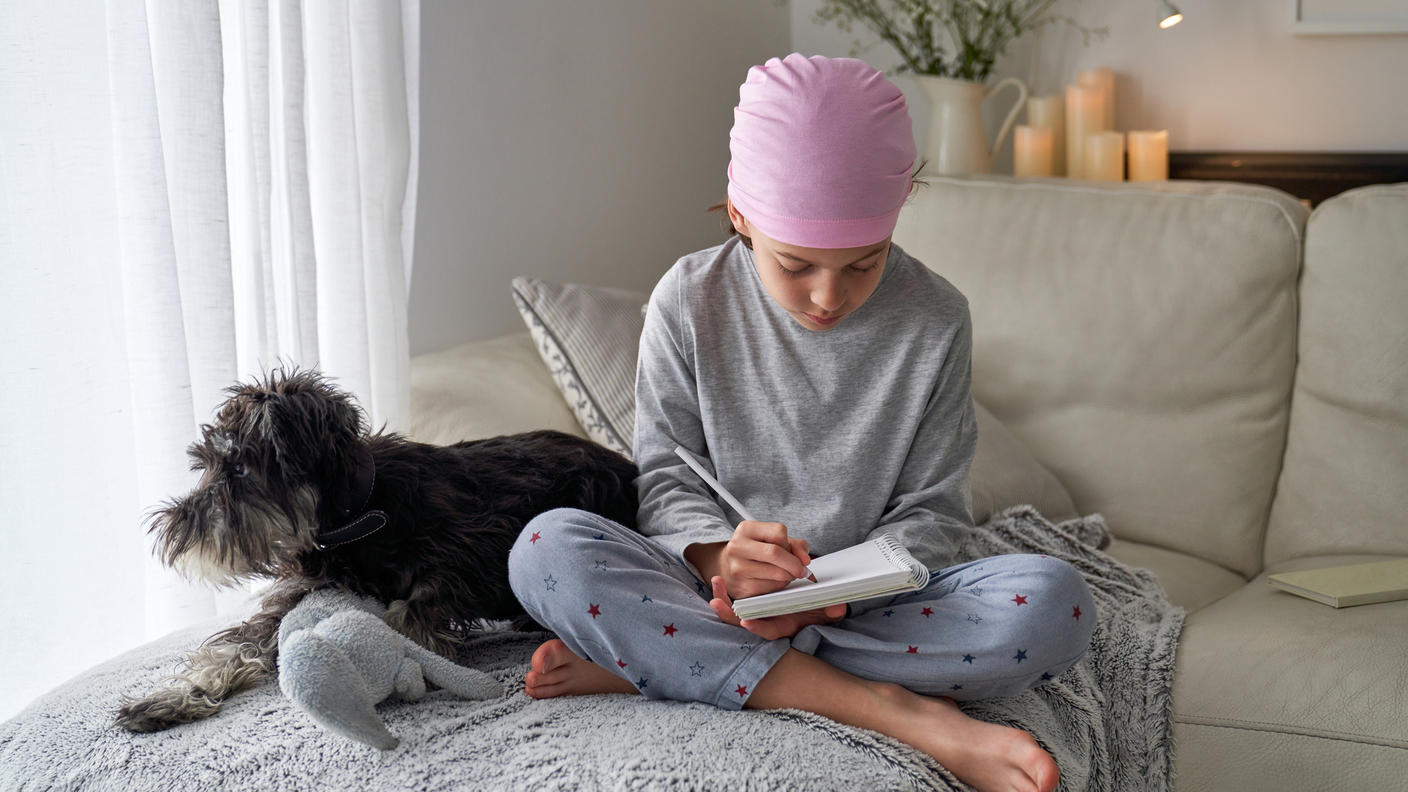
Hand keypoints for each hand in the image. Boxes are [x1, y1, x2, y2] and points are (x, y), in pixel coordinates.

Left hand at [708, 577, 846, 639]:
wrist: (804, 603)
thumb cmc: (812, 607)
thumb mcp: (822, 609)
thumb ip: (829, 610)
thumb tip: (837, 608)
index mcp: (783, 626)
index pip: (769, 632)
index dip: (759, 628)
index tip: (747, 623)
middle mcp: (767, 623)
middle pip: (744, 624)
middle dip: (729, 615)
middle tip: (716, 603)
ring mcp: (756, 616)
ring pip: (733, 615)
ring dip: (722, 602)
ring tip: (714, 585)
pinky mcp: (748, 607)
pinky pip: (731, 603)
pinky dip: (723, 594)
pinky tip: (716, 579)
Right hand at [715, 520, 814, 599]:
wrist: (727, 567)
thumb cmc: (755, 551)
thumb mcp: (771, 539)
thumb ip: (794, 545)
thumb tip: (805, 560)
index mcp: (746, 529)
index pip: (779, 532)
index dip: (789, 543)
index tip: (791, 550)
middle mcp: (738, 546)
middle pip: (776, 553)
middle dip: (795, 563)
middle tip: (801, 569)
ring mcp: (738, 568)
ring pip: (777, 573)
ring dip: (789, 576)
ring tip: (786, 573)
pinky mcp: (742, 587)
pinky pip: (772, 588)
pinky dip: (780, 585)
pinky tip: (774, 581)